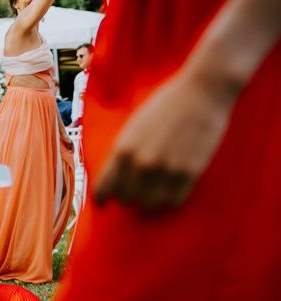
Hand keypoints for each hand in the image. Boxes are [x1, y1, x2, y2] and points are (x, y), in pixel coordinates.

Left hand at [94, 71, 234, 210]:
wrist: (203, 92)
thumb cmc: (166, 105)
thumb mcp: (133, 127)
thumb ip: (122, 152)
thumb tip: (115, 177)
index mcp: (123, 149)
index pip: (103, 187)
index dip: (102, 197)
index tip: (104, 202)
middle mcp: (141, 163)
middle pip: (125, 198)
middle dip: (127, 196)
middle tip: (134, 192)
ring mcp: (166, 170)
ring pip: (148, 204)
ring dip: (148, 200)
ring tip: (152, 193)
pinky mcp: (189, 173)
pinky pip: (173, 201)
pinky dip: (169, 199)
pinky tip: (170, 192)